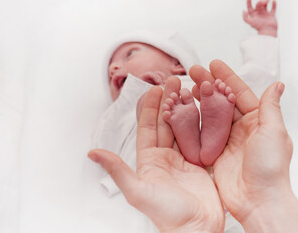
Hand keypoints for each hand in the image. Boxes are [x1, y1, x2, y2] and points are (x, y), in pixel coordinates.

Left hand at [89, 77, 224, 232]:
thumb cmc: (168, 215)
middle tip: (174, 80)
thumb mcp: (138, 191)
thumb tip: (92, 153)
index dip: (150, 107)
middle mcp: (165, 157)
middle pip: (166, 123)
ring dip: (185, 108)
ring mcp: (184, 159)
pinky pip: (200, 138)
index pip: (147, 127)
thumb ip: (118, 170)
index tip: (154, 88)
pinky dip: (202, 123)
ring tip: (189, 89)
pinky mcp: (201, 163)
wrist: (197, 230)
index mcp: (149, 160)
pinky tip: (205, 109)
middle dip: (169, 101)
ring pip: (183, 127)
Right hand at [190, 60, 297, 231]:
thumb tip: (278, 85)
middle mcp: (241, 128)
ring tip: (187, 86)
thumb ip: (270, 107)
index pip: (240, 93)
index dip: (227, 78)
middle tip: (195, 71)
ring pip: (210, 114)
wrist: (257, 200)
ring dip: (200, 100)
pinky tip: (184, 110)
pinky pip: (202, 133)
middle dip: (209, 85)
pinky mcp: (214, 152)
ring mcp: (226, 140)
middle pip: (222, 101)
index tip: (214, 64)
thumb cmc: (270, 167)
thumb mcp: (274, 133)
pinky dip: (193, 121)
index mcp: (257, 120)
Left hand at [243, 0, 277, 36]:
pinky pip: (273, 8)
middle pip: (258, 4)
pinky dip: (274, 4)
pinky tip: (273, 1)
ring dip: (266, 1)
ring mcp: (265, 14)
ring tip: (268, 0)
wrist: (268, 31)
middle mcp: (259, 13)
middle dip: (260, 1)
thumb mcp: (250, 22)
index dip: (249, 1)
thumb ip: (245, 17)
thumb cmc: (259, 27)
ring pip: (265, 4)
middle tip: (264, 2)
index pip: (250, 6)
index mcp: (253, 15)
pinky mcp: (271, 15)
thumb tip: (243, 10)